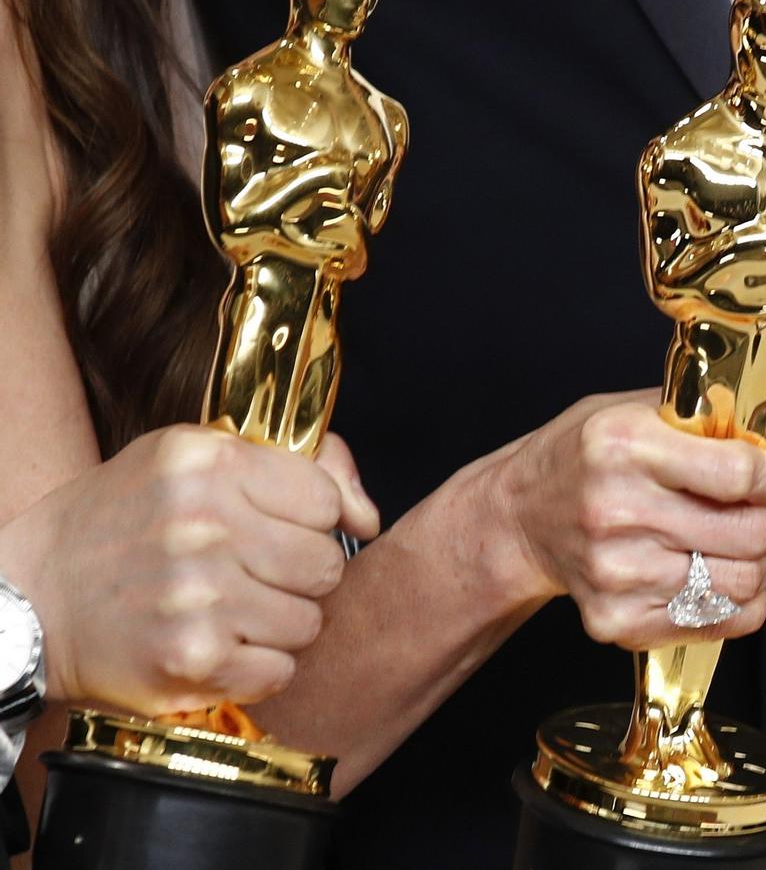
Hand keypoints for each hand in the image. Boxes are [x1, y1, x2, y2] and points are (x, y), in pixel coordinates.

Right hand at [0, 426, 378, 715]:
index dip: (310, 521)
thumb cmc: (123, 521)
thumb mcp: (194, 460)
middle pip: (326, 565)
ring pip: (310, 622)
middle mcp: (203, 527)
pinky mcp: (190, 660)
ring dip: (279, 623)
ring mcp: (197, 598)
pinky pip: (280, 671)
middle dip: (298, 575)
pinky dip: (257, 667)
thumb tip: (367, 517)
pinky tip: (218, 645)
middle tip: (251, 575)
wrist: (32, 595)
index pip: (325, 501)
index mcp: (208, 465)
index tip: (279, 529)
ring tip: (228, 610)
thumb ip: (301, 467)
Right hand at [486, 391, 765, 648]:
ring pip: (746, 582)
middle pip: (755, 534)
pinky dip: (739, 597)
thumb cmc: (597, 455)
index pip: (745, 474)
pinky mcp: (617, 623)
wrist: (523, 516)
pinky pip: (723, 621)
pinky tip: (714, 570)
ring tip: (738, 538)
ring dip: (764, 561)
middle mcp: (616, 512)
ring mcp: (616, 575)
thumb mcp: (663, 416)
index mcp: (625, 446)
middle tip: (761, 506)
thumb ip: (757, 436)